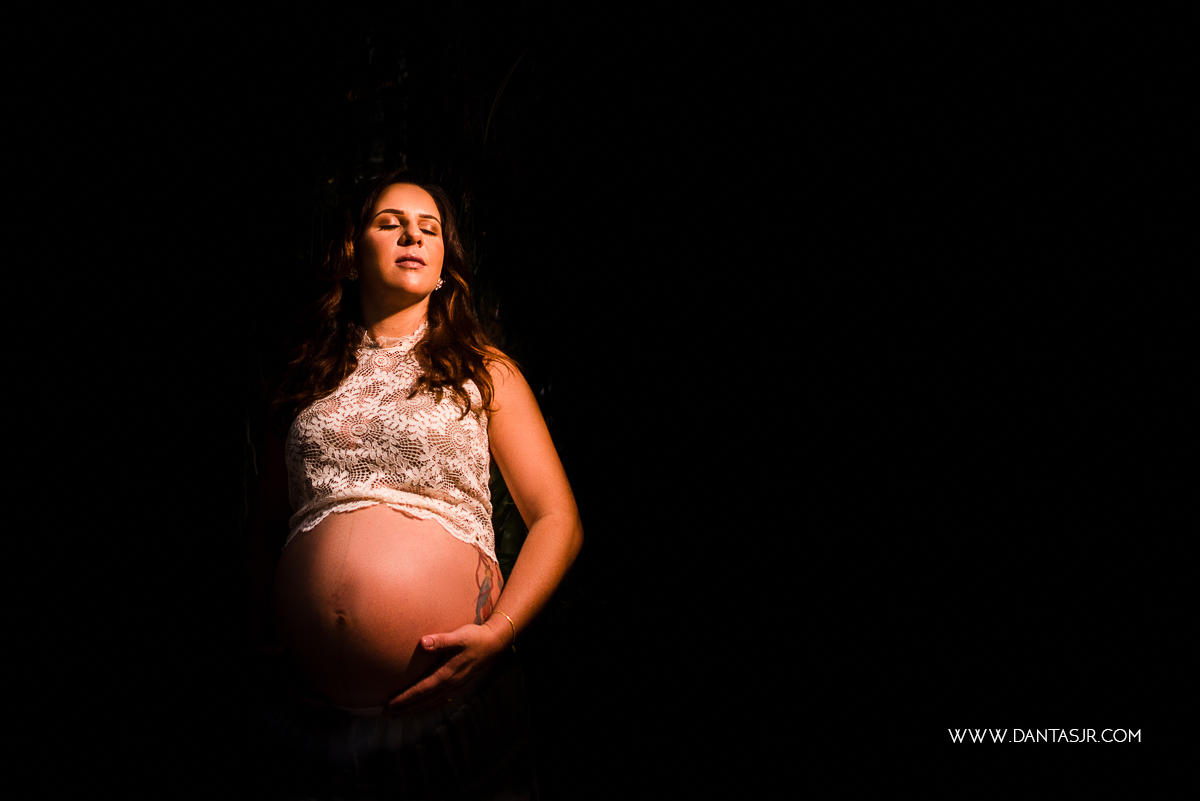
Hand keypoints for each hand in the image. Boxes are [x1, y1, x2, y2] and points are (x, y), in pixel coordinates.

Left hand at [385, 622, 508, 716]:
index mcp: (447, 674)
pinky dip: (429, 707)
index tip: (389, 705)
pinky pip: (441, 702)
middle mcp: (450, 684)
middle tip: (387, 713)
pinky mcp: (460, 686)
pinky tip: (424, 708)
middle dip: (405, 708)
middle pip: (423, 701)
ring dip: (415, 710)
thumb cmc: (475, 637)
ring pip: (431, 704)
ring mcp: (456, 687)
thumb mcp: (458, 636)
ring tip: (400, 714)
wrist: (495, 643)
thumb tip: (423, 642)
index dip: (404, 699)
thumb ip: (440, 641)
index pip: (421, 690)